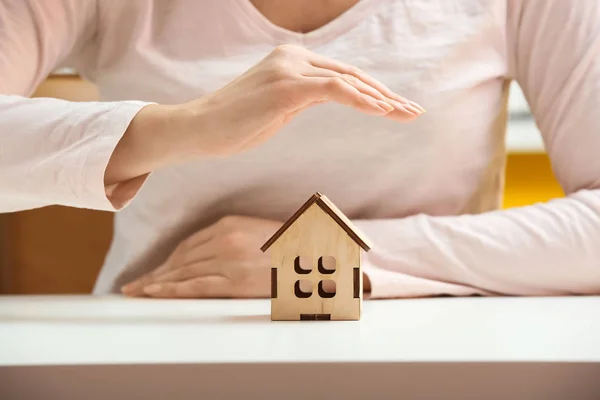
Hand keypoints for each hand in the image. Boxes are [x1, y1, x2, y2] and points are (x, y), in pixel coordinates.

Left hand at [120, 215, 281, 297]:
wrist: (314, 254)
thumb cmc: (289, 244)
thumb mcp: (258, 232)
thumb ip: (234, 238)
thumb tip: (213, 253)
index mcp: (229, 224)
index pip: (189, 243)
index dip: (168, 259)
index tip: (155, 269)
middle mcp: (224, 239)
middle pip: (181, 258)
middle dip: (156, 272)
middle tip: (134, 285)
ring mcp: (228, 260)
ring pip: (184, 271)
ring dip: (157, 283)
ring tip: (138, 292)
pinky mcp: (234, 281)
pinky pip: (196, 286)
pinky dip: (172, 289)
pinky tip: (154, 293)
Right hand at [184, 44, 424, 156]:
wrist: (198, 128)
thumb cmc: (235, 124)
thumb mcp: (278, 107)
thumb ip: (304, 97)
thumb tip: (332, 97)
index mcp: (293, 61)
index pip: (344, 75)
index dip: (374, 92)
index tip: (398, 108)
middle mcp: (294, 58)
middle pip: (353, 75)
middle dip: (387, 95)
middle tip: (414, 111)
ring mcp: (289, 70)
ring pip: (349, 80)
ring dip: (382, 99)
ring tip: (407, 114)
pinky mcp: (286, 87)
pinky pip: (334, 90)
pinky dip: (361, 100)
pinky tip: (382, 111)